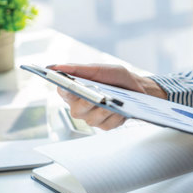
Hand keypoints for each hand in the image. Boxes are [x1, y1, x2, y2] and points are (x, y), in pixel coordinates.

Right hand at [49, 64, 166, 129]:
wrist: (137, 88)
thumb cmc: (115, 78)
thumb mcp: (99, 69)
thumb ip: (79, 69)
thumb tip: (56, 67)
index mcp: (74, 91)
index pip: (63, 91)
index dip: (64, 88)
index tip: (68, 84)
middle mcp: (80, 106)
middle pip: (77, 109)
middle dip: (87, 102)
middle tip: (95, 96)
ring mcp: (92, 118)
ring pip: (92, 119)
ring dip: (104, 110)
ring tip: (113, 103)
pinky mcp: (106, 125)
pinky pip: (107, 124)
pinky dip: (115, 116)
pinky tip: (121, 110)